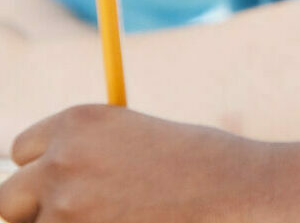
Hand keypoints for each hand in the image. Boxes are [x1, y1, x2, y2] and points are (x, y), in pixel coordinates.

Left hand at [0, 105, 274, 222]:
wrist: (242, 192)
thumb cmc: (204, 164)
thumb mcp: (139, 139)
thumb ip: (89, 155)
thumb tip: (50, 182)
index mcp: (78, 122)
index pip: (21, 151)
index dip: (43, 168)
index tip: (66, 180)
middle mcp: (62, 161)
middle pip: (8, 198)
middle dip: (33, 208)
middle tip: (75, 212)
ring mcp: (68, 207)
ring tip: (123, 215)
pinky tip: (133, 221)